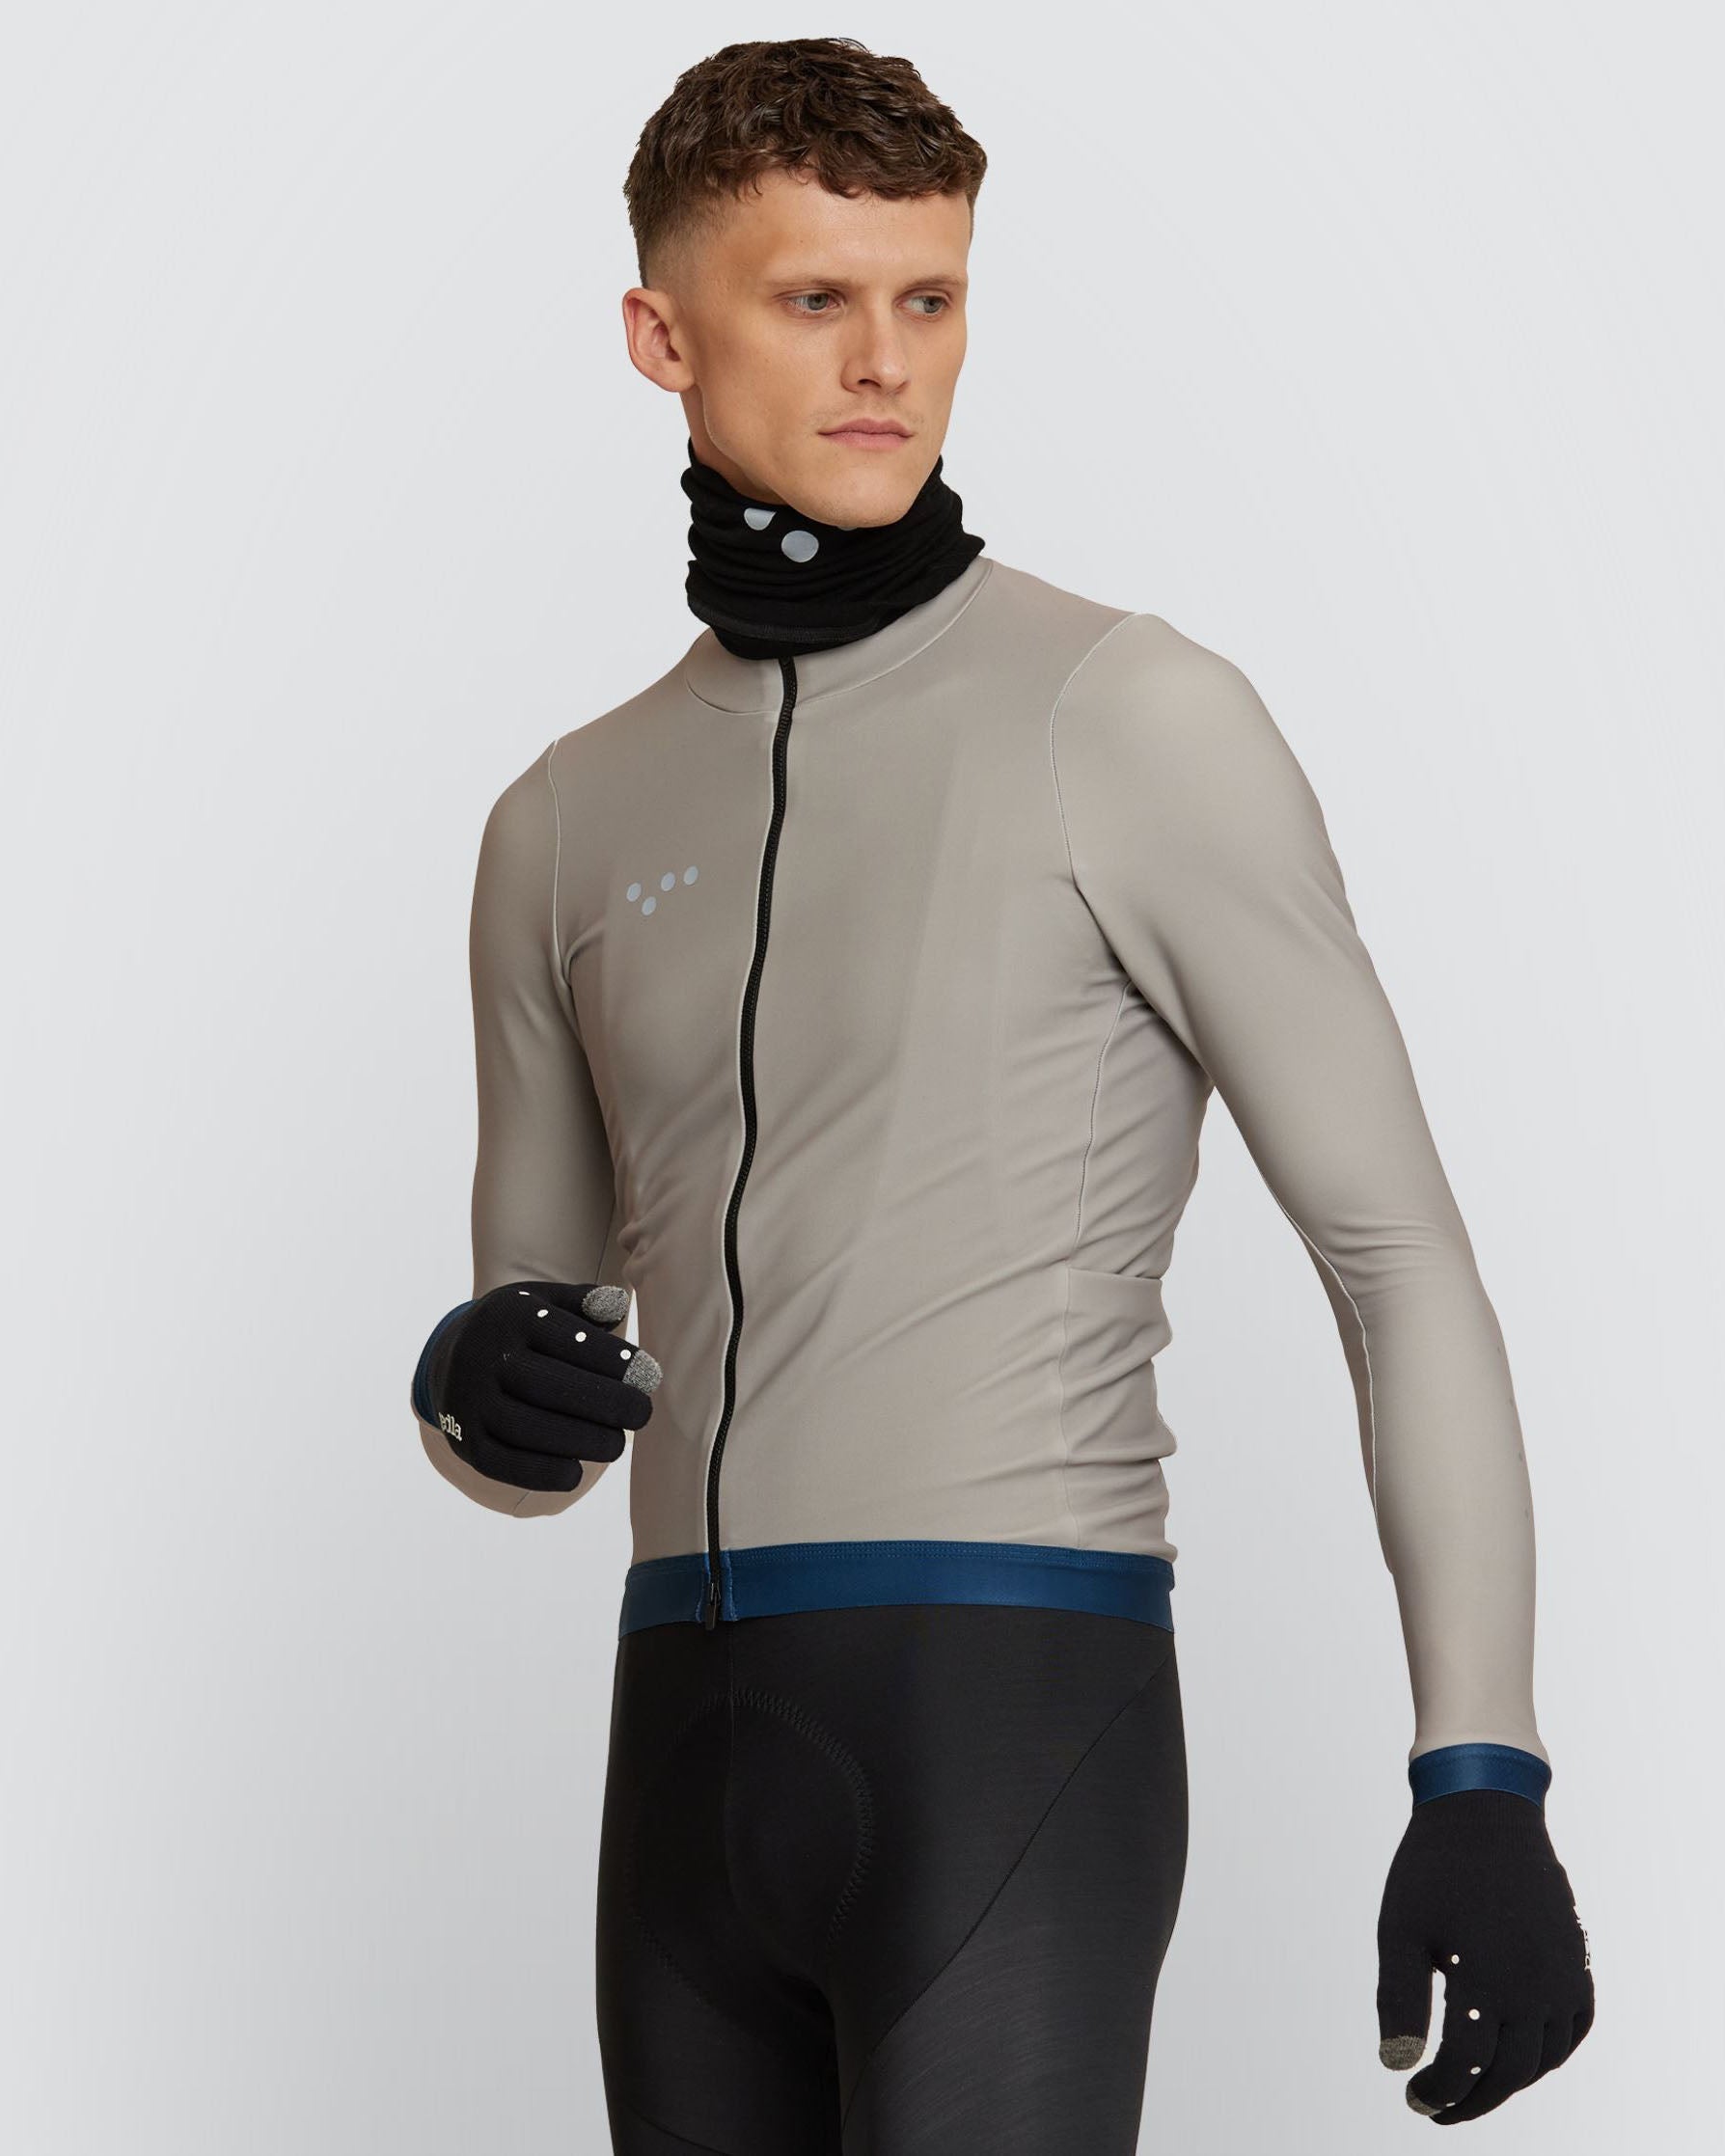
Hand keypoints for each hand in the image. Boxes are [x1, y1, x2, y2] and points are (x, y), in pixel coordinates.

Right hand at [426, 1280, 661, 1493]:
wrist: (449, 1359)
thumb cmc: (519, 1330)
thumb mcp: (544, 1302)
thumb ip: (583, 1303)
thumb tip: (616, 1304)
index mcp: (511, 1316)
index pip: (565, 1337)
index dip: (609, 1358)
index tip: (648, 1375)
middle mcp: (484, 1357)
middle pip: (546, 1384)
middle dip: (601, 1402)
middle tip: (642, 1414)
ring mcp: (470, 1401)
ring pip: (524, 1426)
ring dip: (577, 1440)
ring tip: (616, 1445)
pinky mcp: (464, 1440)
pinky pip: (500, 1463)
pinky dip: (539, 1472)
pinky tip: (575, 1473)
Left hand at [1376, 1788, 1592, 2123]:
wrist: (1485, 1810)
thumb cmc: (1433, 1868)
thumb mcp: (1401, 1930)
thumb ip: (1399, 1999)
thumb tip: (1396, 2066)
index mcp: (1488, 1982)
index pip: (1465, 2067)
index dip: (1438, 2092)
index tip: (1413, 2098)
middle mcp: (1535, 1988)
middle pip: (1507, 2073)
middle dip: (1471, 2100)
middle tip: (1437, 2108)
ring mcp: (1564, 1975)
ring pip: (1544, 2059)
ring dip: (1510, 2082)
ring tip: (1473, 2087)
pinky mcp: (1577, 1960)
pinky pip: (1574, 2028)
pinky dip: (1551, 2054)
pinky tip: (1522, 2057)